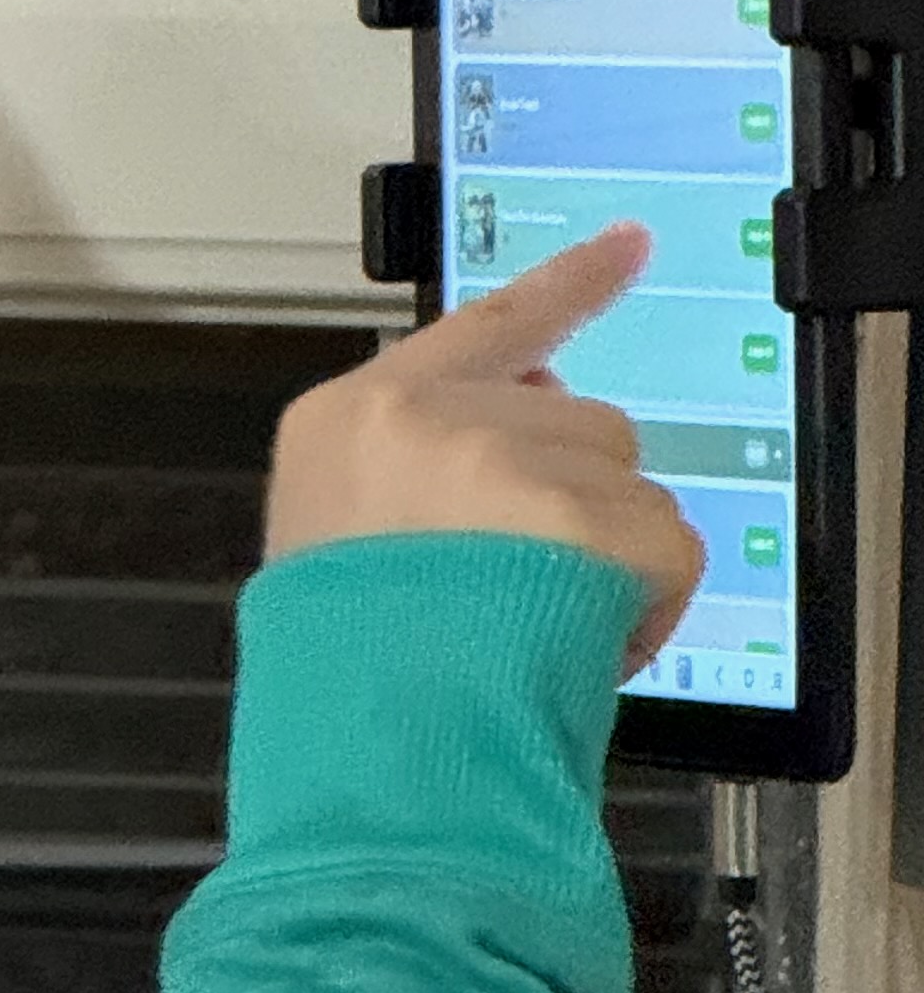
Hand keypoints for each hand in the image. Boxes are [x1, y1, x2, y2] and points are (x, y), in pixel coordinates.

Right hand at [263, 222, 706, 676]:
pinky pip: (665, 549)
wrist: (362, 747)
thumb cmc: (337, 670)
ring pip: (627, 482)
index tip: (629, 245)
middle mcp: (428, 420)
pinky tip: (574, 647)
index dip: (573, 284)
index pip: (485, 325)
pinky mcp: (582, 518)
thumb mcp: (328, 542)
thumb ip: (413, 471)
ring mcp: (506, 462)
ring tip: (528, 626)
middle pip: (576, 420)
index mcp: (352, 419)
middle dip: (574, 500)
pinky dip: (643, 609)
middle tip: (522, 586)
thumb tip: (521, 436)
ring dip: (604, 558)